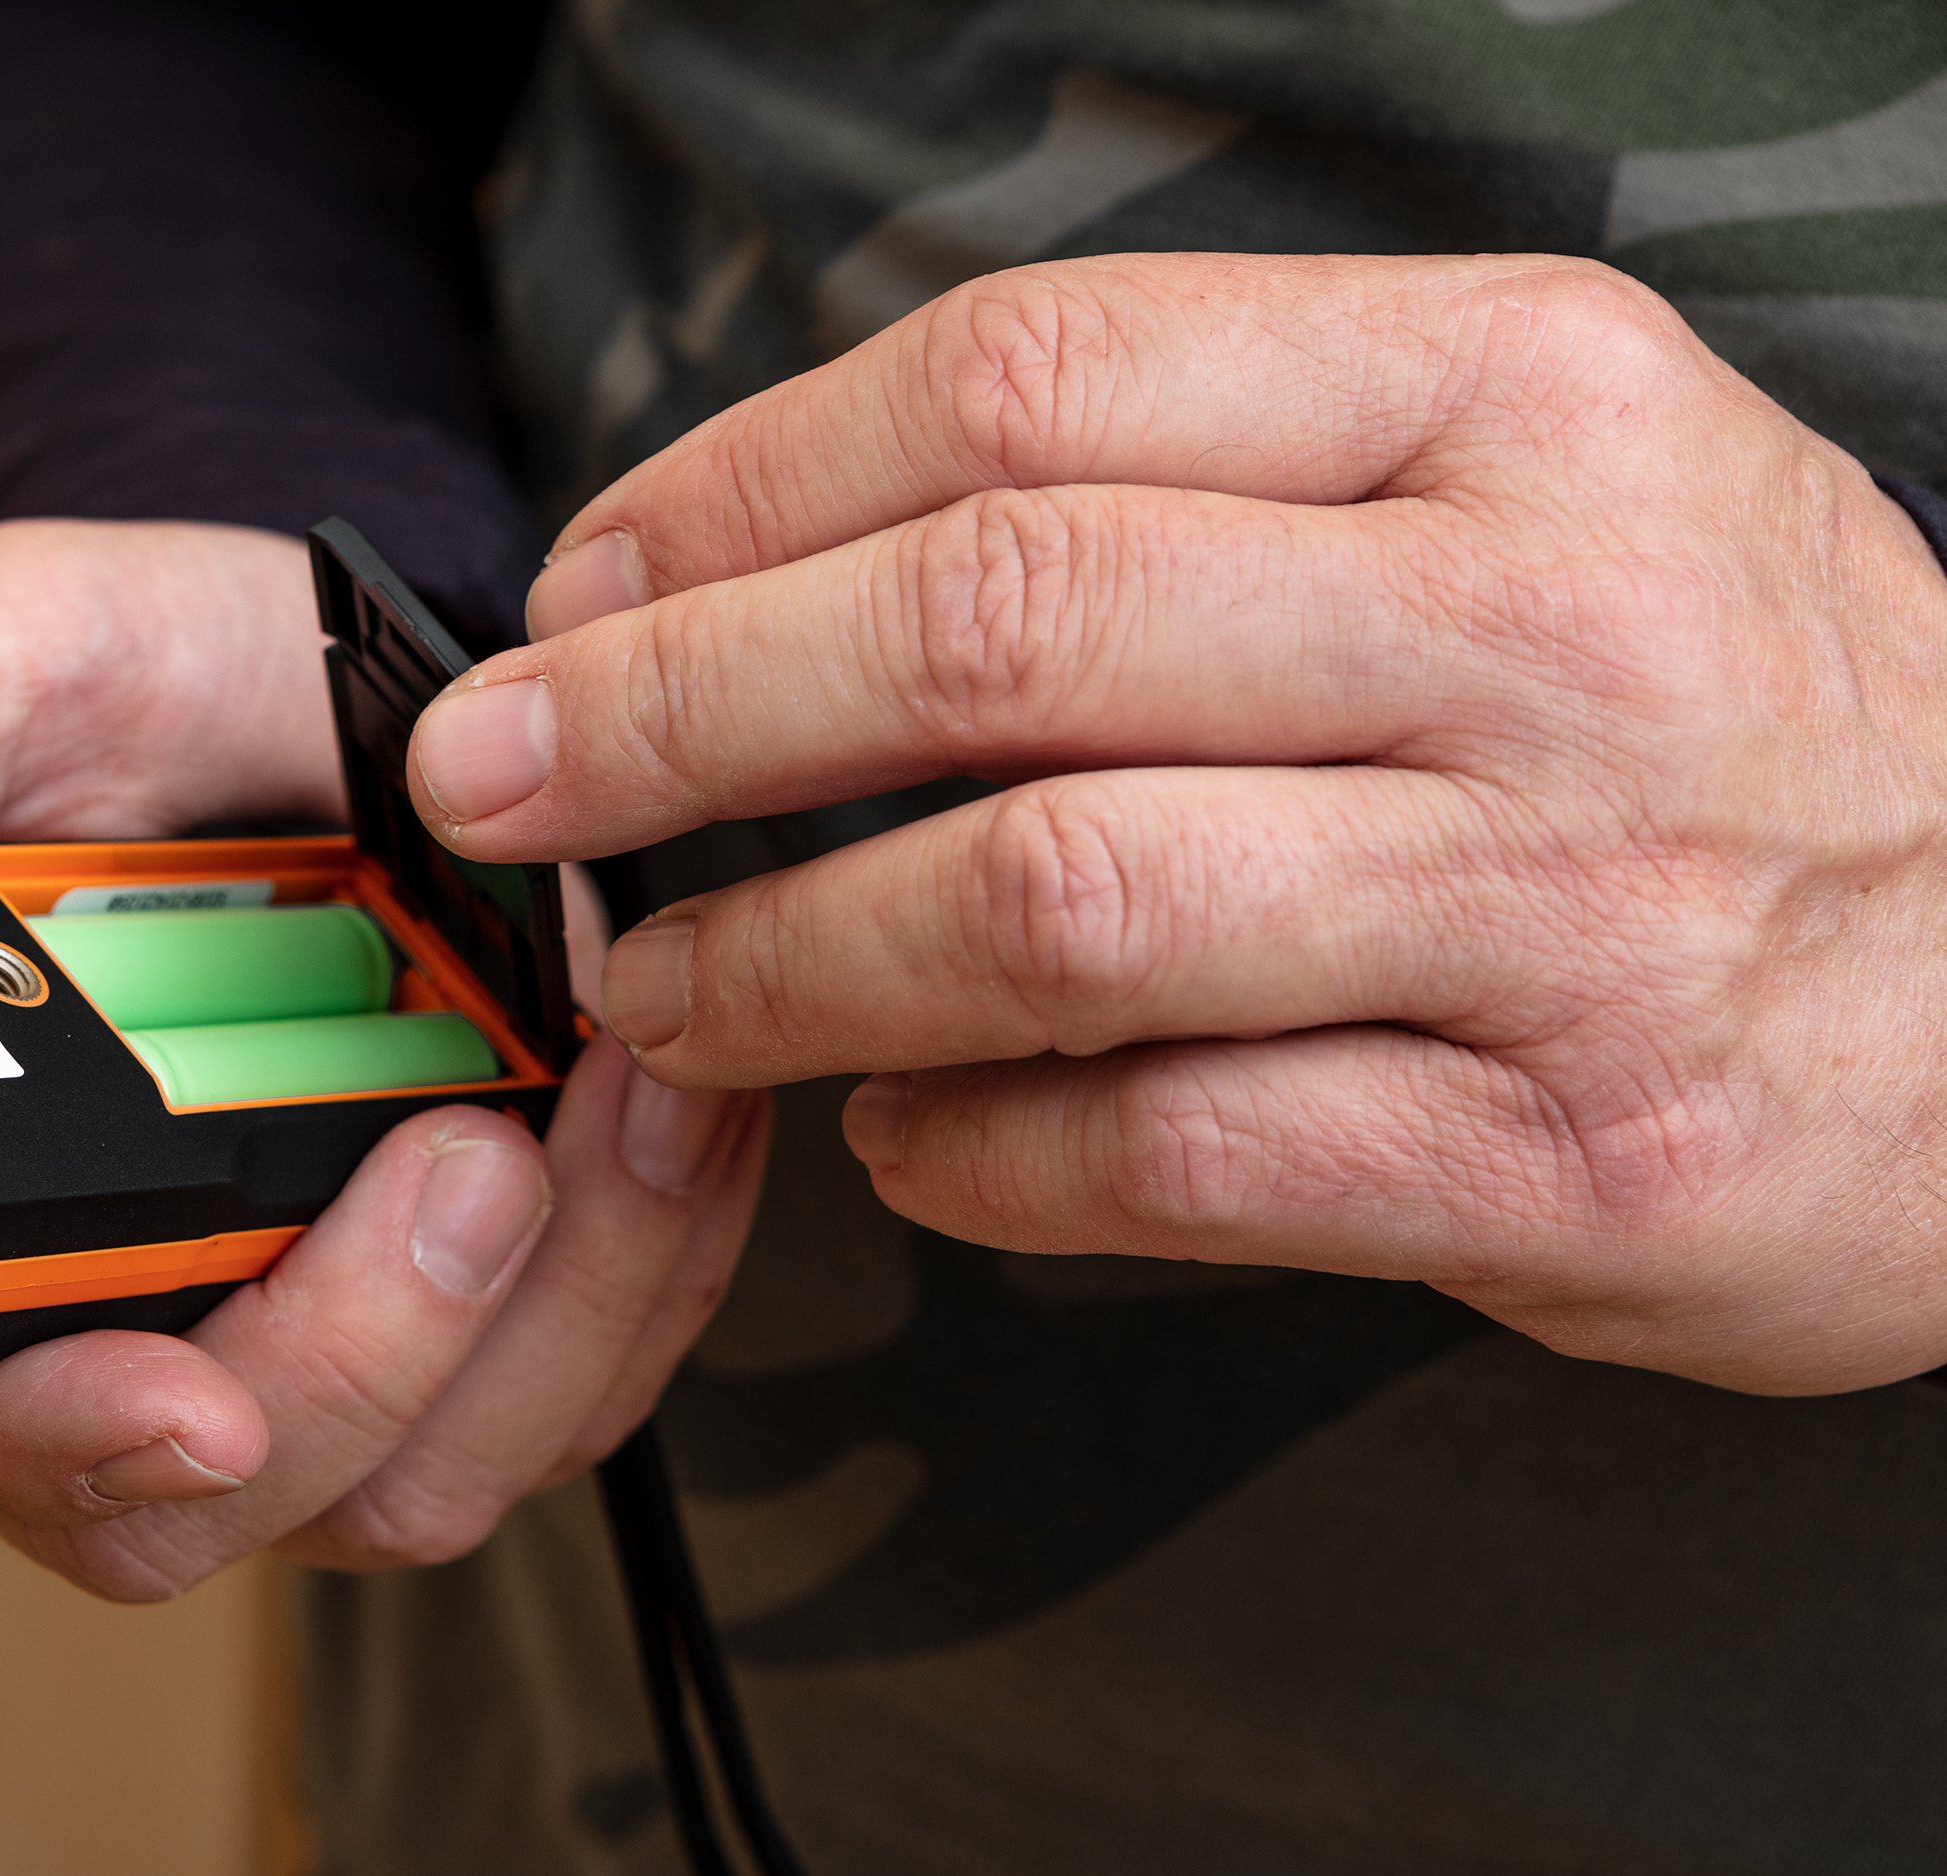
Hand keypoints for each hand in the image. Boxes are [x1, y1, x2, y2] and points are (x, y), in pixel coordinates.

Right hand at [0, 519, 769, 1597]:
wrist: (326, 685)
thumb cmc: (142, 687)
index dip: (52, 1444)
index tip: (180, 1407)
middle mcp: (94, 1323)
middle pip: (202, 1497)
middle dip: (358, 1360)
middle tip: (469, 1155)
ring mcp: (286, 1339)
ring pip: (409, 1477)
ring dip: (545, 1315)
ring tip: (615, 1096)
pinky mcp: (459, 1327)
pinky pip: (564, 1396)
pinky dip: (645, 1275)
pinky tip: (664, 1115)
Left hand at [406, 254, 1946, 1395]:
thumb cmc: (1711, 718)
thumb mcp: (1520, 493)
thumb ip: (1197, 491)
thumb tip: (772, 585)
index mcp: (1510, 396)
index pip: (1030, 381)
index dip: (741, 486)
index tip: (579, 586)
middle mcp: (1545, 623)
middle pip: (994, 626)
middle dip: (676, 710)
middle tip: (502, 785)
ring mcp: (1571, 898)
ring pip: (1050, 902)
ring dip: (785, 961)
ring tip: (660, 996)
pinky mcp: (1573, 1155)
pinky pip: (1167, 1149)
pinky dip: (972, 1157)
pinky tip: (893, 1140)